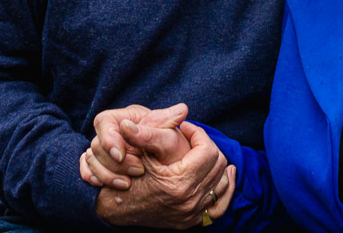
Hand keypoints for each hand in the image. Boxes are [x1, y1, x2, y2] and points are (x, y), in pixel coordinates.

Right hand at [81, 103, 189, 188]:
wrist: (169, 170)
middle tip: (137, 171)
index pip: (104, 121)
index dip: (109, 139)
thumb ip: (170, 123)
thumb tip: (181, 109)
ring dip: (106, 174)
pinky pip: (85, 169)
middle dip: (114, 162)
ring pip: (90, 159)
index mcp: (125, 119)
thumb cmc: (170, 148)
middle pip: (96, 144)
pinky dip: (92, 177)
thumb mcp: (170, 135)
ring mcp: (104, 150)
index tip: (121, 155)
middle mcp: (112, 133)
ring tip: (127, 184)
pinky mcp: (99, 165)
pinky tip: (104, 186)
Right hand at [95, 122, 235, 227]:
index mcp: (180, 182)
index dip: (197, 133)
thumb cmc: (129, 177)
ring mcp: (192, 213)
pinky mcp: (192, 221)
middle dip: (207, 147)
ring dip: (217, 166)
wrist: (118, 208)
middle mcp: (190, 201)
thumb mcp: (139, 152)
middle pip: (217, 165)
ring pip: (222, 184)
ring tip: (206, 153)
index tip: (185, 127)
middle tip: (194, 138)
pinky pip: (220, 207)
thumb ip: (145, 133)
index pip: (207, 150)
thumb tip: (128, 122)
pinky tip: (224, 176)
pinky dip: (223, 190)